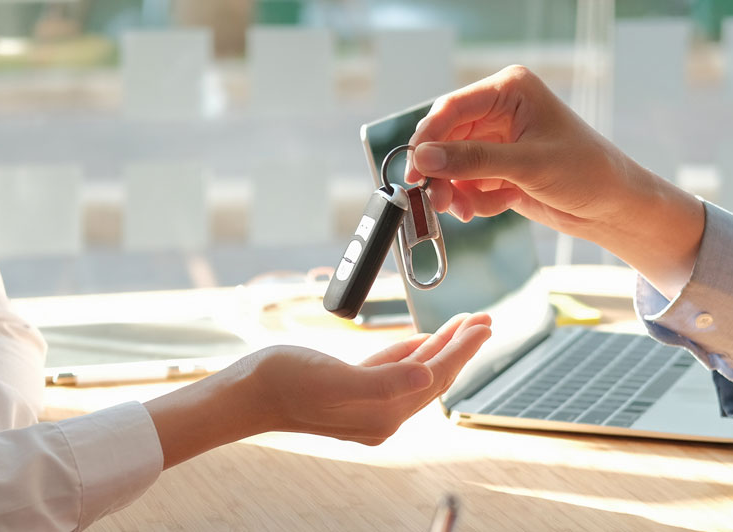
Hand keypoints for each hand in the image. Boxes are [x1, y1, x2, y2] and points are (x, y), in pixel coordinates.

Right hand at [145, 313, 491, 467]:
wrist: (247, 393)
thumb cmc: (286, 383)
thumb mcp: (337, 379)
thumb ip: (386, 378)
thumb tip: (428, 377)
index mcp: (384, 412)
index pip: (436, 376)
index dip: (463, 349)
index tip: (485, 325)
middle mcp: (382, 413)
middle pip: (434, 374)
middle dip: (460, 346)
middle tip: (485, 319)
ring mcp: (367, 404)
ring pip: (417, 370)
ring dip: (442, 346)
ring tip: (465, 324)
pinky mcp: (352, 391)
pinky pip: (394, 370)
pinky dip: (414, 353)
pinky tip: (425, 341)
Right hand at [407, 65, 703, 296]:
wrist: (614, 207)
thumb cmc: (586, 172)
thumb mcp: (528, 165)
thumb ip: (473, 161)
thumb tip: (423, 158)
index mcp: (510, 90)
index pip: (452, 108)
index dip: (427, 138)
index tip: (414, 170)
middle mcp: (500, 109)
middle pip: (446, 137)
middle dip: (440, 171)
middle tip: (433, 200)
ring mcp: (498, 139)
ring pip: (452, 163)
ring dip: (452, 189)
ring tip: (461, 211)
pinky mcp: (498, 167)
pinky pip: (466, 182)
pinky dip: (470, 199)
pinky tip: (486, 209)